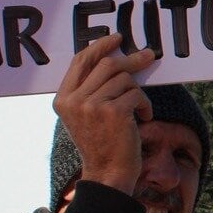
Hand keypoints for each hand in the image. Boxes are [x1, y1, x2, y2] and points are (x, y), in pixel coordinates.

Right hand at [53, 36, 155, 195]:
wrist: (107, 173)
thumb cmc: (102, 144)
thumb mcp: (86, 115)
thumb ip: (91, 89)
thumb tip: (115, 57)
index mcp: (63, 99)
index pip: (80, 61)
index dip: (100, 46)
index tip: (117, 39)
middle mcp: (74, 100)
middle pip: (107, 64)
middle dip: (131, 59)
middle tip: (149, 56)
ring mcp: (92, 105)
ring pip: (125, 79)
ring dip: (139, 93)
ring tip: (139, 110)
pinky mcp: (113, 111)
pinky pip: (137, 94)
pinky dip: (145, 106)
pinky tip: (143, 119)